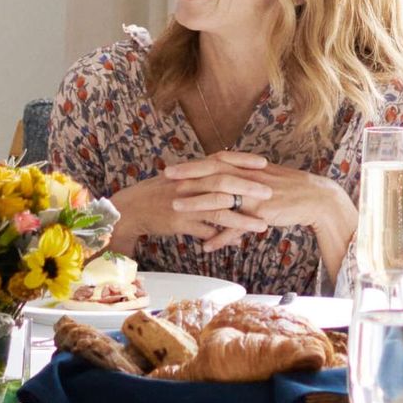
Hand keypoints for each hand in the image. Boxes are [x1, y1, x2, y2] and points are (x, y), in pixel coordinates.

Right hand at [111, 154, 278, 247]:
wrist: (132, 209)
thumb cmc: (157, 194)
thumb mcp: (180, 179)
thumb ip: (201, 178)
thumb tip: (223, 180)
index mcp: (192, 171)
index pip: (221, 160)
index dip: (243, 161)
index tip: (264, 163)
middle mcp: (190, 184)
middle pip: (224, 182)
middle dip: (250, 188)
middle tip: (271, 193)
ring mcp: (186, 203)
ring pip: (219, 210)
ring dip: (243, 218)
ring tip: (263, 225)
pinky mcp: (180, 222)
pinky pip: (206, 231)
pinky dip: (223, 238)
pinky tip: (238, 242)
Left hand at [165, 154, 354, 255]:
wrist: (316, 199)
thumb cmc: (291, 189)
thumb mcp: (265, 178)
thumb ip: (245, 178)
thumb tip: (228, 178)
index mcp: (249, 168)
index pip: (216, 161)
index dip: (194, 163)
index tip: (174, 165)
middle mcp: (249, 178)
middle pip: (213, 173)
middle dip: (188, 175)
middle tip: (166, 177)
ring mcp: (255, 196)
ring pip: (221, 199)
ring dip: (197, 204)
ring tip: (176, 210)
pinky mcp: (262, 214)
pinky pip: (237, 226)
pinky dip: (220, 237)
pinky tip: (205, 246)